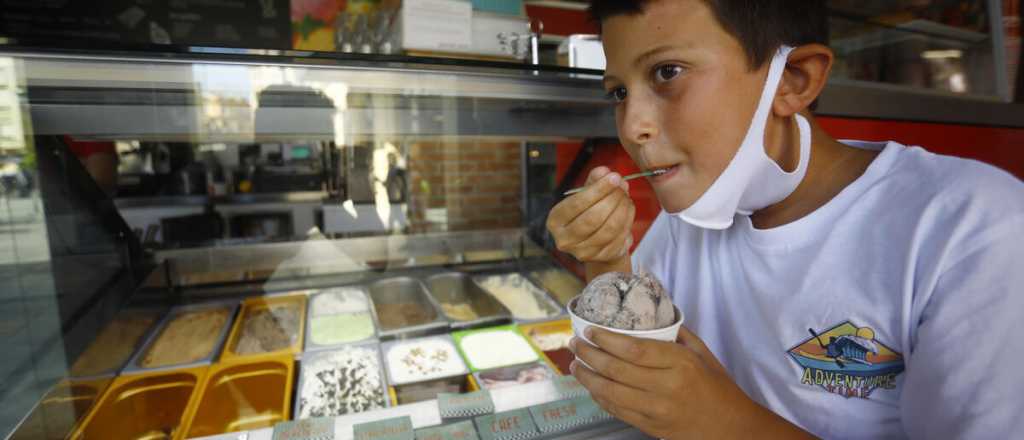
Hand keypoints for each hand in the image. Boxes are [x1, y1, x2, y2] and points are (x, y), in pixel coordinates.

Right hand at [547, 166, 635, 263]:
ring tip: (626, 197)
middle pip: (593, 218)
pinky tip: (628, 210)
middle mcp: (564, 240)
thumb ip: (593, 180)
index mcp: (555, 220)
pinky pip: (619, 238)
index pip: (577, 204)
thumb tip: (604, 171)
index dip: (598, 190)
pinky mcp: (600, 258)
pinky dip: (627, 221)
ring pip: (609, 229)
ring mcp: (582, 252)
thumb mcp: (587, 193)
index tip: (614, 177)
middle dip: (612, 199)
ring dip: (622, 210)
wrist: (596, 239)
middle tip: (623, 187)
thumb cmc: (588, 211)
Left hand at [569, 326, 814, 438]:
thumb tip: (649, 315)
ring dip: (587, 377)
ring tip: (575, 365)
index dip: (606, 340)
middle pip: (616, 369)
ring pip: (611, 392)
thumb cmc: (717, 386)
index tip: (589, 330)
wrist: (732, 428)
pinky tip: (591, 386)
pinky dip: (599, 397)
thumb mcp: (702, 353)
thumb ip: (675, 334)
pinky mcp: (651, 427)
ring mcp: (656, 410)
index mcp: (680, 364)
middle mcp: (666, 387)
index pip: (634, 350)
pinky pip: (617, 410)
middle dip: (589, 355)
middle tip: (574, 343)